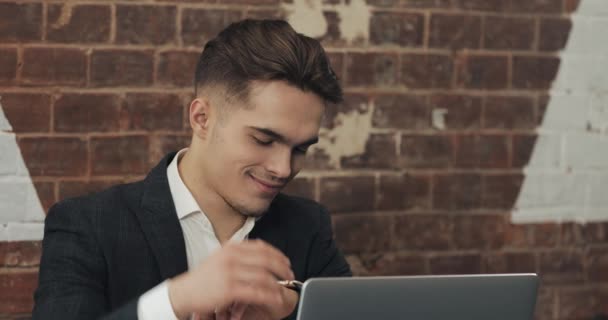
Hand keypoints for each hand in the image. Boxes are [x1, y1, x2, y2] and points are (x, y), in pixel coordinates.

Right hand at [168, 240, 294, 319]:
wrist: (184, 292)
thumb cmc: (203, 278)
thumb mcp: (220, 258)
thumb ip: (238, 253)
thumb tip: (261, 251)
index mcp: (230, 247)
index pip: (261, 247)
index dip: (277, 254)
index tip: (286, 261)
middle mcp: (231, 257)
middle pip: (266, 260)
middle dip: (282, 268)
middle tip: (290, 275)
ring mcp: (230, 272)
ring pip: (263, 276)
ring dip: (277, 283)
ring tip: (284, 289)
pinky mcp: (229, 289)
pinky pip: (256, 292)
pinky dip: (269, 295)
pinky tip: (275, 298)